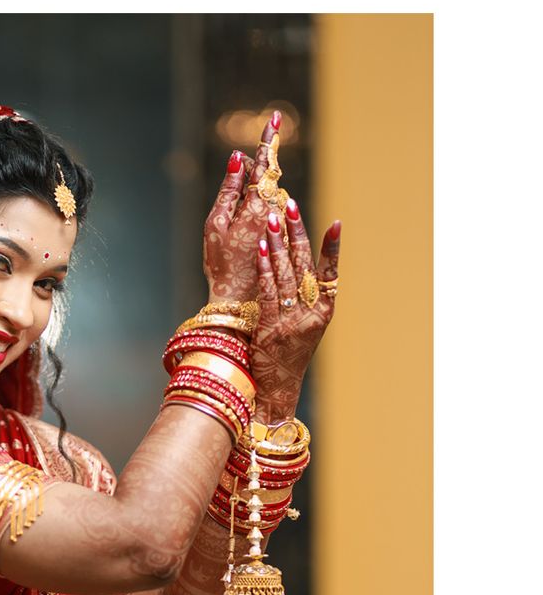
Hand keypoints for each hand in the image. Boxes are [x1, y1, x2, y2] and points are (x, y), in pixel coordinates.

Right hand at [202, 111, 283, 303]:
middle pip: (271, 176)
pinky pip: (275, 213)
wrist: (239, 299)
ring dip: (265, 183)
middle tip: (272, 125)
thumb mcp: (215, 224)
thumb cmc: (221, 264)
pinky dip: (267, 205)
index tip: (275, 117)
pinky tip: (258, 209)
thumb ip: (228, 190)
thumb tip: (239, 159)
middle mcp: (273, 212)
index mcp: (256, 205)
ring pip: (273, 194)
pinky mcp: (282, 236)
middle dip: (268, 154)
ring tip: (258, 175)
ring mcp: (280, 224)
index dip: (268, 141)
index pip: (265, 165)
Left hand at [251, 202, 340, 421]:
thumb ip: (304, 302)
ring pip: (285, 273)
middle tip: (290, 205)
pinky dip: (264, 268)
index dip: (332, 248)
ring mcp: (291, 320)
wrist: (277, 389)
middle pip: (304, 266)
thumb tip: (296, 266)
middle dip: (297, 233)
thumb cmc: (288, 356)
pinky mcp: (270, 327)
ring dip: (277, 243)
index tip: (336, 223)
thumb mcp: (304, 329)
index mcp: (323, 312)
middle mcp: (311, 314)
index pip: (331, 273)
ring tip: (271, 218)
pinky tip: (260, 249)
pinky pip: (268, 291)